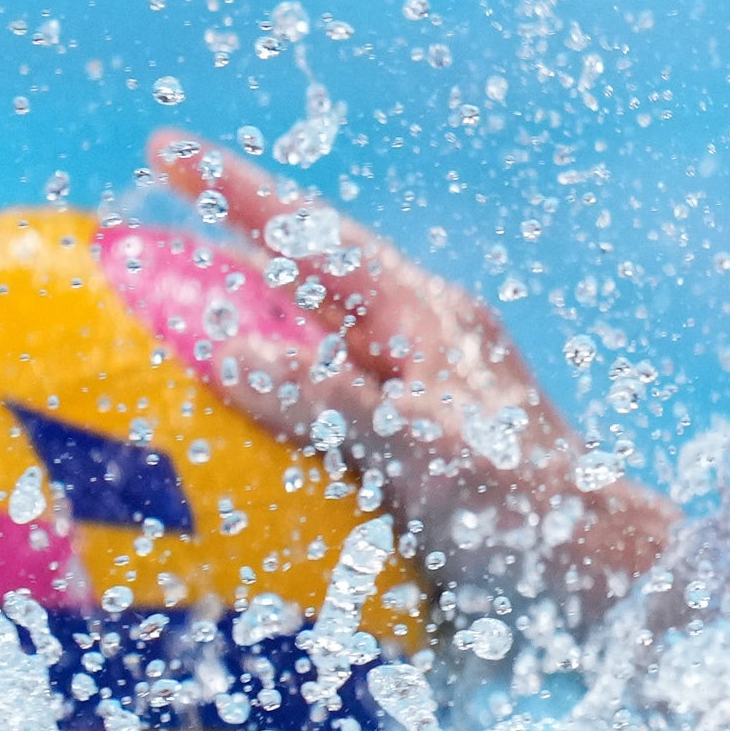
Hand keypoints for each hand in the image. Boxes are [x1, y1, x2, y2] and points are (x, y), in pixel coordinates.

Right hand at [149, 131, 678, 637]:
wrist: (597, 580)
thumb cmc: (525, 507)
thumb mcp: (417, 443)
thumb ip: (321, 396)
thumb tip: (222, 351)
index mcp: (426, 316)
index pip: (315, 233)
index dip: (236, 189)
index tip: (162, 150)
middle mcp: (416, 349)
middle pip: (299, 285)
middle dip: (220, 263)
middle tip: (132, 252)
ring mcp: (410, 404)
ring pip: (302, 357)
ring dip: (234, 351)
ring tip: (148, 351)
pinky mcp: (405, 463)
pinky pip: (313, 428)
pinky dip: (262, 430)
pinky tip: (213, 459)